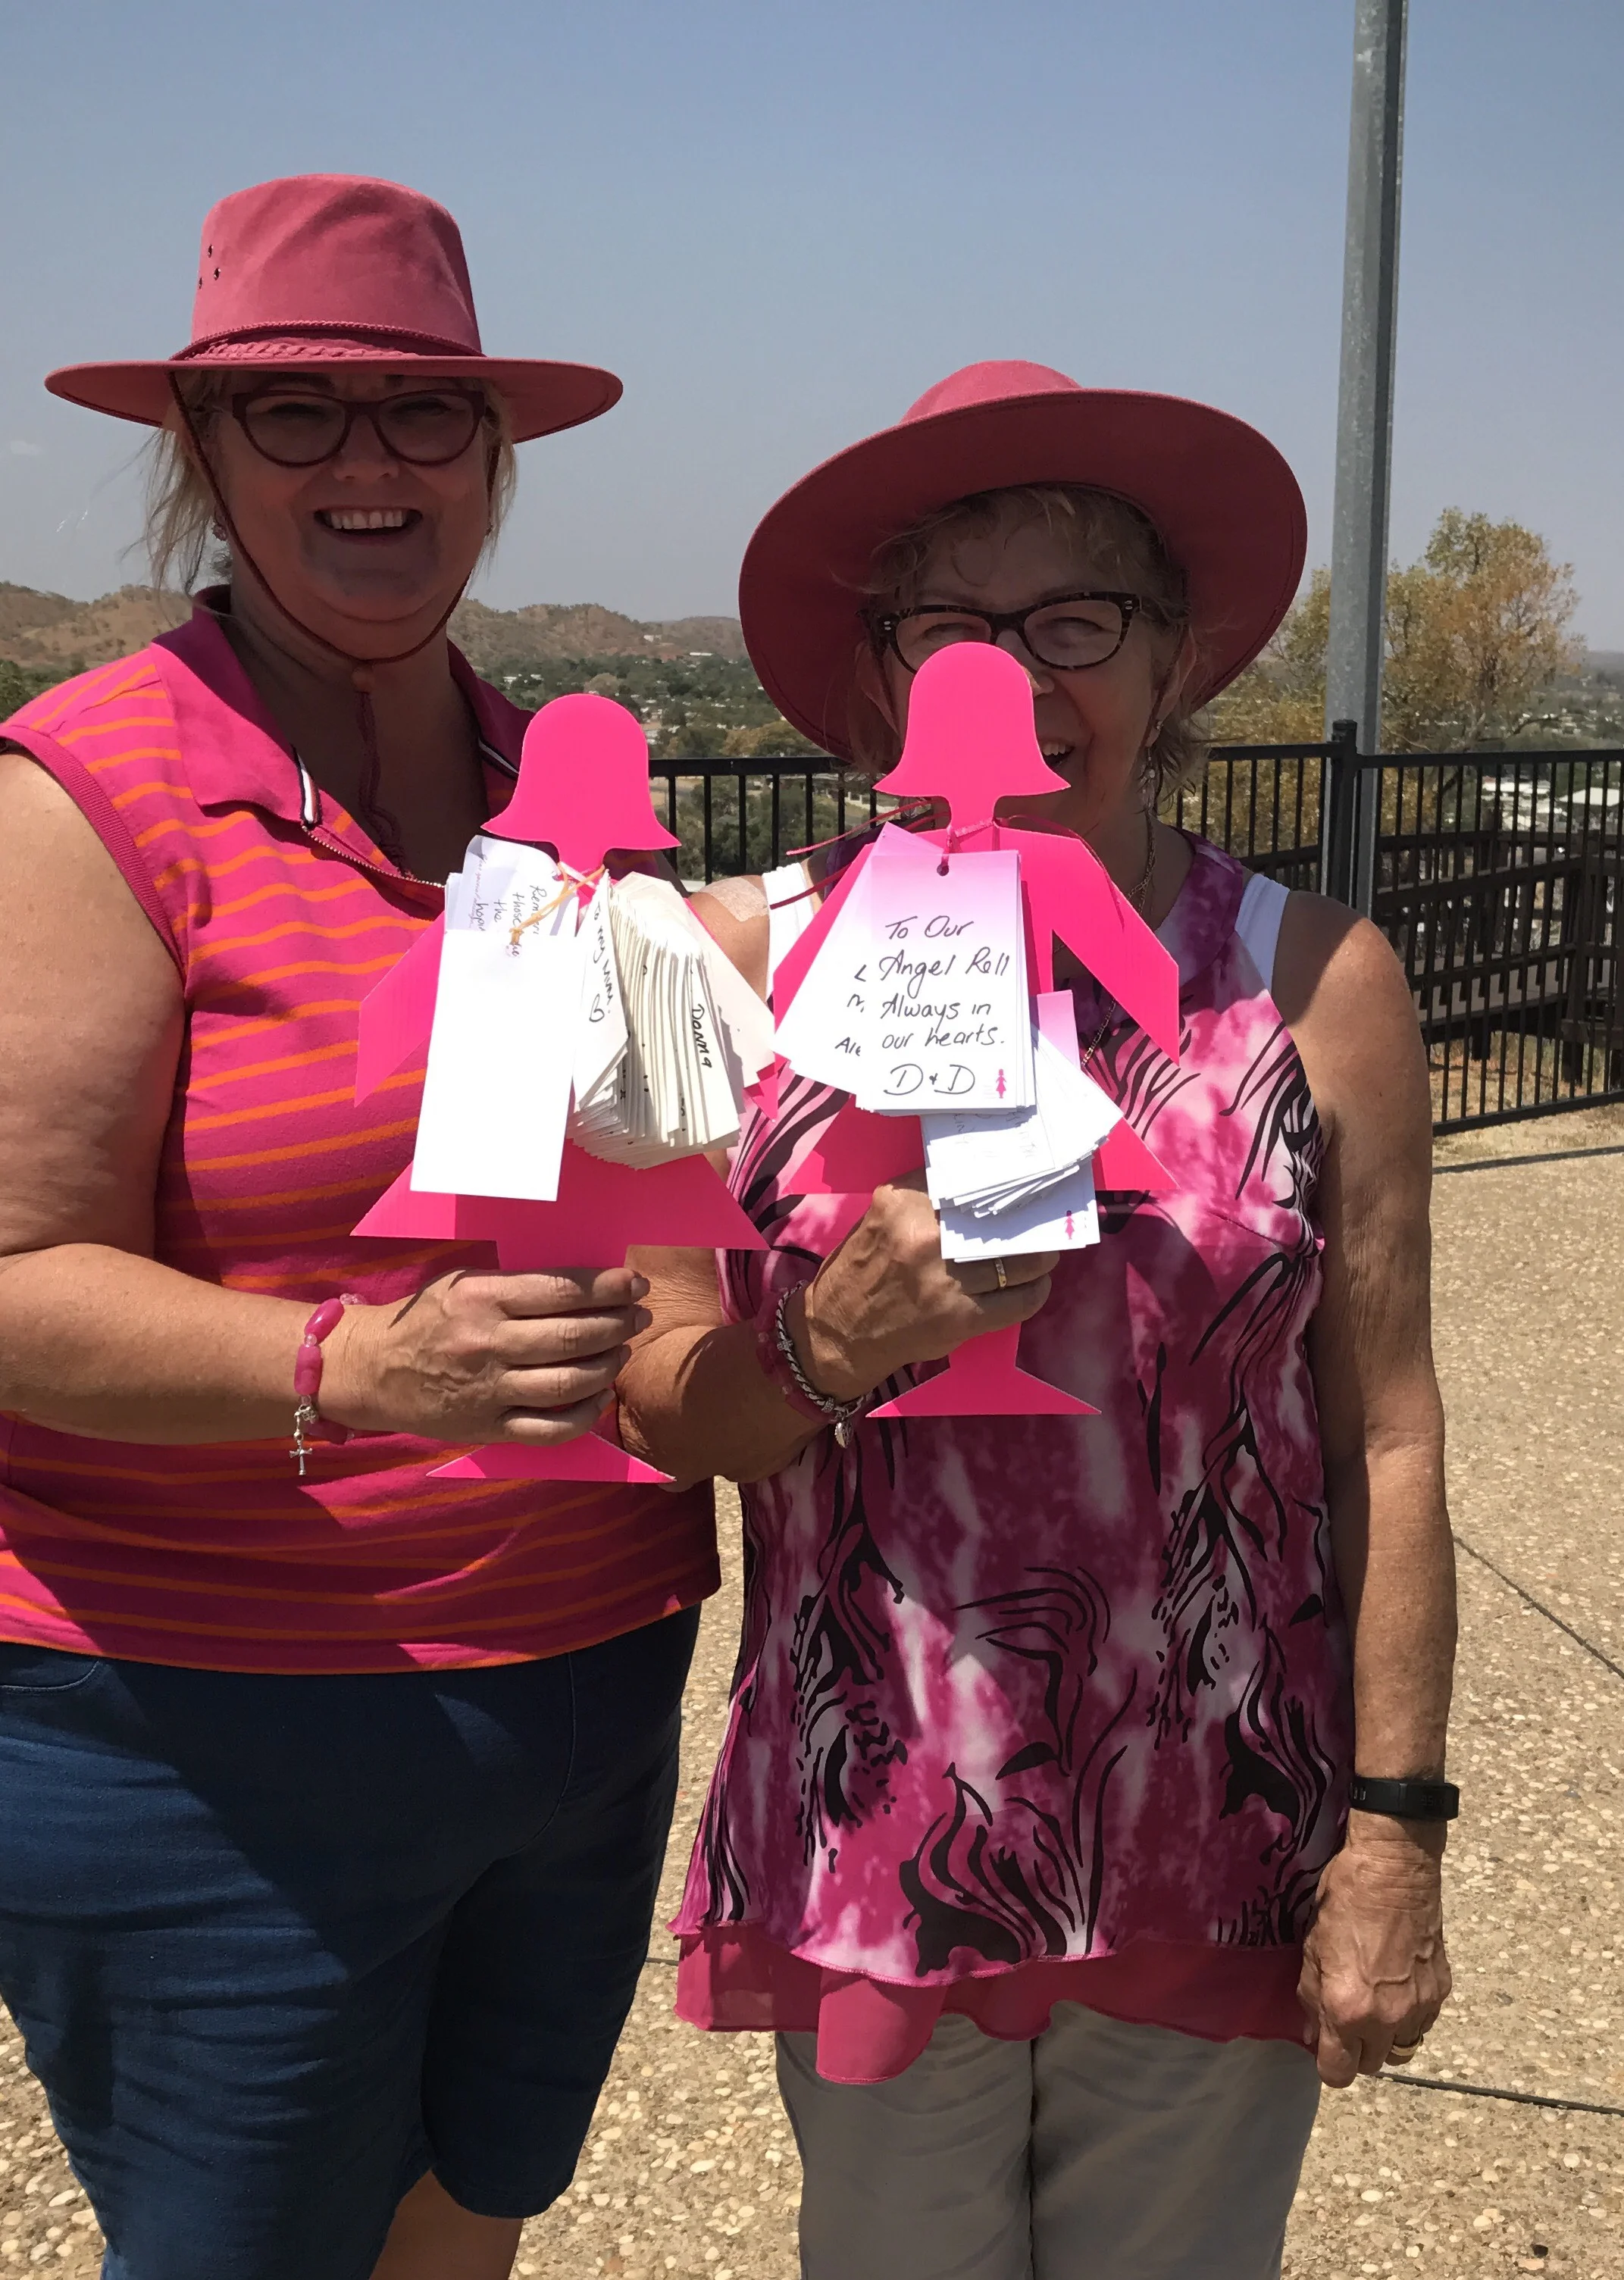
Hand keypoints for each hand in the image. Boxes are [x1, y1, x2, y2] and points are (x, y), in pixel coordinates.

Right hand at [322, 1267, 649, 1445]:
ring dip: (608, 1366)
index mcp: (482, 1297)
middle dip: (619, 1325)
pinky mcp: (488, 1427)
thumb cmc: (427, 1319)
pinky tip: (598, 1398)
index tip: (635, 1284)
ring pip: (569, 1383)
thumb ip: (518, 1284)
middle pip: (573, 1336)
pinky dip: (584, 1415)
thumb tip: (585, 1284)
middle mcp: (487, 1342)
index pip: (562, 1289)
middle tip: (640, 1317)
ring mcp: (489, 1389)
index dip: (608, 1288)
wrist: (372, 1370)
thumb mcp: (464, 1284)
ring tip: (623, 1351)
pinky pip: (550, 1429)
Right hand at [796, 1172, 1055, 1401]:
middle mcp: (923, 1236)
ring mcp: (943, 1279)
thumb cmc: (863, 1268)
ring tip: (1045, 1253)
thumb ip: (926, 1200)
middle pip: (1001, 1220)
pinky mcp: (959, 1317)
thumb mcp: (883, 1219)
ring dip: (1040, 1257)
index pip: (971, 1181)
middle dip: (1028, 1221)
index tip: (1024, 1181)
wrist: (837, 1332)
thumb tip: (989, 1186)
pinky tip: (1035, 1285)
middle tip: (1043, 1218)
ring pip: (1019, 1261)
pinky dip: (1035, 1291)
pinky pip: (1019, 1300)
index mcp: (901, 1203)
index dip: (1003, 1180)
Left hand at [1296, 1814, 1451, 2086]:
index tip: (1325, 2044)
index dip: (1329, 2062)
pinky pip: (1422, 2023)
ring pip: (1402, 2049)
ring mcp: (1419, 2008)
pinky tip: (1397, 1986)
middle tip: (1347, 2019)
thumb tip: (1314, 2033)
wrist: (1394, 1871)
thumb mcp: (1312, 1949)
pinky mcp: (1440, 1992)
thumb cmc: (1344, 1902)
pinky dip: (1409, 2016)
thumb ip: (1312, 1998)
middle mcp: (1387, 2019)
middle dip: (1356, 2050)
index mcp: (1348, 2010)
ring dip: (1386, 2037)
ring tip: (1375, 2006)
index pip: (1339, 2072)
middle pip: (1372, 2065)